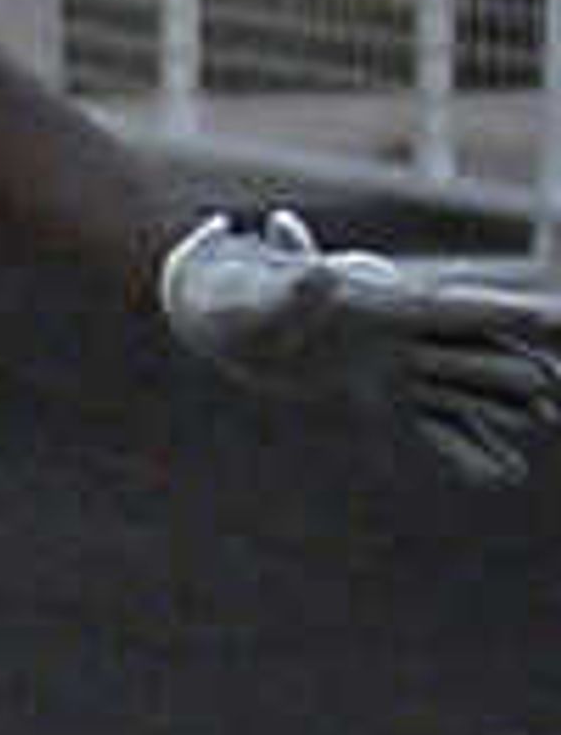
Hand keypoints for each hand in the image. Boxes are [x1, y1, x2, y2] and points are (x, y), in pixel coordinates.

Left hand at [158, 202, 560, 490]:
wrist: (208, 310)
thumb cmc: (230, 300)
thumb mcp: (259, 296)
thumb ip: (292, 282)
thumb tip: (317, 264)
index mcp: (378, 306)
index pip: (456, 308)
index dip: (505, 313)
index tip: (554, 317)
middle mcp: (394, 333)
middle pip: (472, 349)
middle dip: (520, 363)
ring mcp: (387, 363)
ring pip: (460, 385)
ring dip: (502, 403)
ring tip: (550, 417)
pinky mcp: (369, 390)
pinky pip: (428, 421)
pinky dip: (462, 443)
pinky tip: (493, 470)